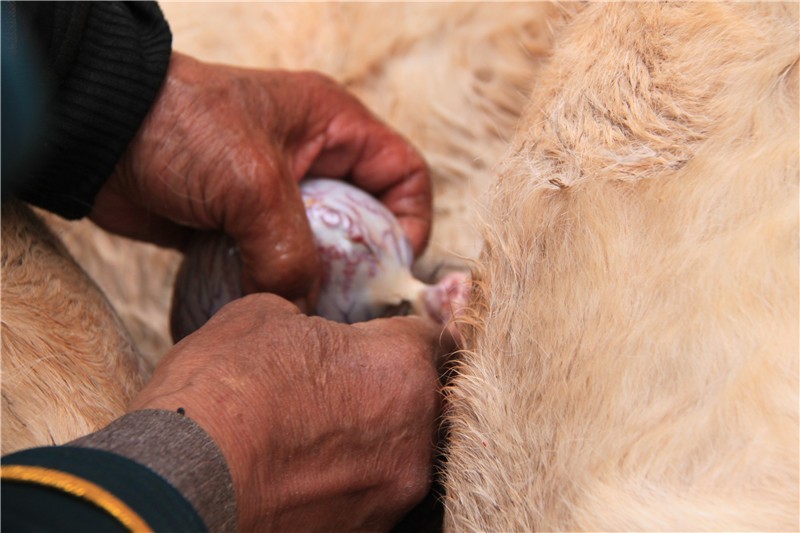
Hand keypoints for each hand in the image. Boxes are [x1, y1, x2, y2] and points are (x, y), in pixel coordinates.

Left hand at [90, 52, 431, 305]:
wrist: (97, 133)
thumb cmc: (182, 127)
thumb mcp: (252, 185)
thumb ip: (289, 253)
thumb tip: (303, 308)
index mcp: (334, 128)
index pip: (404, 175)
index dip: (411, 223)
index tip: (392, 269)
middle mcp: (313, 161)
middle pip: (365, 222)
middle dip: (363, 267)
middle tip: (352, 308)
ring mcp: (274, 196)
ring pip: (319, 249)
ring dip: (315, 284)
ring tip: (309, 319)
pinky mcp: (239, 225)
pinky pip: (274, 264)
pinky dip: (274, 289)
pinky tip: (267, 313)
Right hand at [128, 294, 450, 530]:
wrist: (183, 481)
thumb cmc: (222, 390)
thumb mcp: (259, 317)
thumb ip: (306, 318)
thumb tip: (304, 329)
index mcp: (401, 369)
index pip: (431, 339)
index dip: (401, 334)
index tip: (377, 341)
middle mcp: (414, 436)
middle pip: (421, 399)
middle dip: (388, 389)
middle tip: (339, 387)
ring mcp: (392, 492)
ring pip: (398, 451)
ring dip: (369, 439)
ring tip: (312, 436)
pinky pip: (370, 493)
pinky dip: (347, 481)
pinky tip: (304, 473)